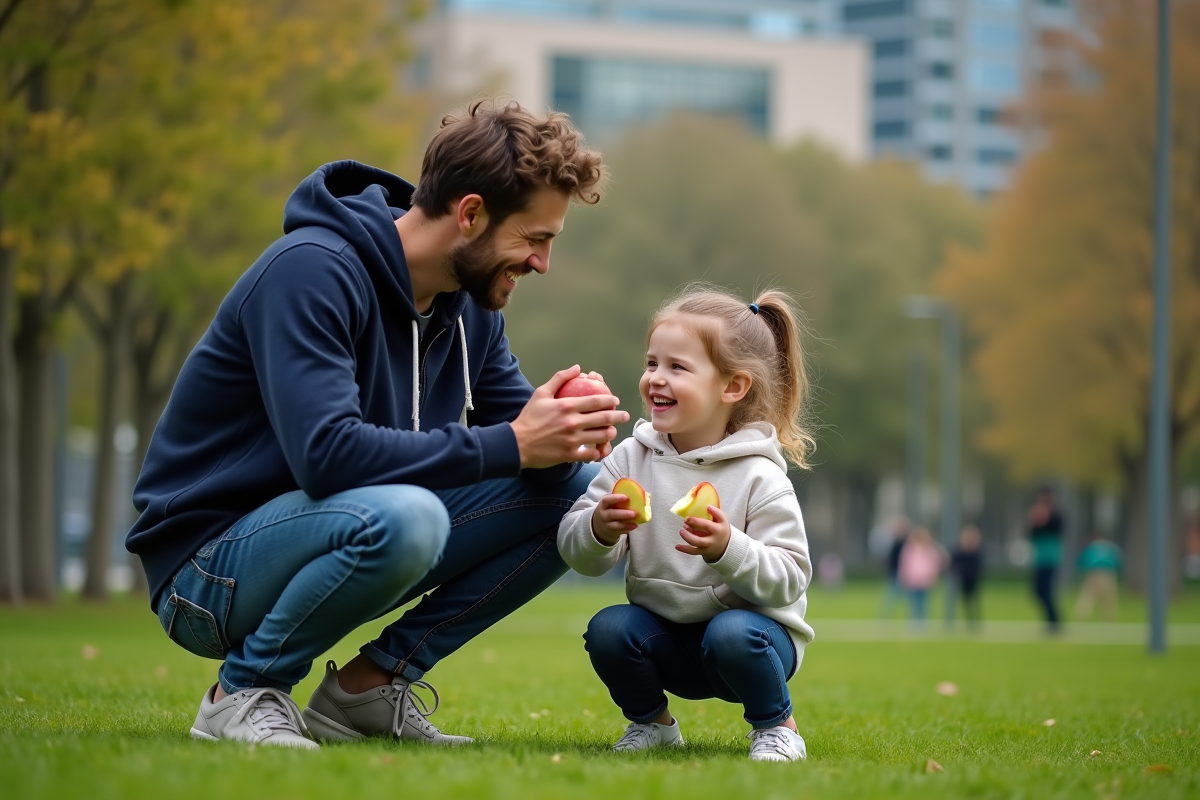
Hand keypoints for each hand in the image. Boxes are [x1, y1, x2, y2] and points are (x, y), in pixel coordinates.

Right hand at [511, 366, 629, 467]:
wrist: (516, 444)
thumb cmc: (529, 418)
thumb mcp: (541, 393)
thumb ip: (560, 378)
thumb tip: (577, 367)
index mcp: (566, 406)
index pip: (596, 400)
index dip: (610, 400)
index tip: (615, 400)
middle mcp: (572, 423)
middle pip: (604, 418)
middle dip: (619, 416)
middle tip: (625, 416)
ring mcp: (572, 440)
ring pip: (601, 437)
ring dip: (611, 434)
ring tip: (613, 431)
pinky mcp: (569, 455)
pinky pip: (590, 455)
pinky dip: (598, 452)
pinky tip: (600, 449)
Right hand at [591, 493, 639, 545]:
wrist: (599, 525)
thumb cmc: (608, 509)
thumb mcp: (609, 504)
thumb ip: (618, 499)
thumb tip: (638, 494)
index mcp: (603, 505)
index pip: (606, 500)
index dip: (615, 498)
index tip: (626, 497)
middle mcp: (604, 515)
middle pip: (612, 514)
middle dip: (624, 514)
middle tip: (634, 513)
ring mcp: (607, 524)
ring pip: (616, 525)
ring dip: (626, 523)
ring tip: (635, 521)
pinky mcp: (612, 532)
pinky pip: (620, 531)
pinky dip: (627, 528)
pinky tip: (634, 525)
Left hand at [675, 505, 730, 562]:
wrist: (725, 547)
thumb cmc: (719, 530)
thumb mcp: (720, 522)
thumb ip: (712, 514)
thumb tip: (695, 504)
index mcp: (721, 526)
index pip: (720, 517)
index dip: (714, 511)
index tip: (707, 507)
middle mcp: (716, 535)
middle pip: (707, 528)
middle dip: (696, 523)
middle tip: (686, 519)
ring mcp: (710, 544)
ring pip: (699, 542)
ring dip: (688, 536)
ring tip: (681, 531)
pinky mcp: (704, 551)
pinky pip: (693, 551)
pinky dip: (685, 549)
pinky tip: (677, 546)